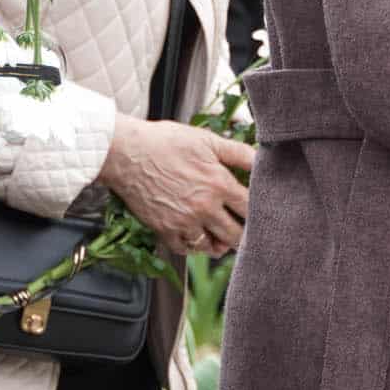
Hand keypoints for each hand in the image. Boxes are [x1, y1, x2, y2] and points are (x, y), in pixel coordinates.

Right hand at [99, 116, 254, 256]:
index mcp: (219, 184)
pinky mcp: (164, 230)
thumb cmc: (165, 142)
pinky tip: (199, 237)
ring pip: (213, 247)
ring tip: (224, 236)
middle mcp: (204, 207)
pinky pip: (186, 249)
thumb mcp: (207, 140)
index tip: (262, 212)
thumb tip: (264, 160)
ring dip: (221, 244)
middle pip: (237, 235)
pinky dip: (195, 246)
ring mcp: (183, 222)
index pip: (252, 209)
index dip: (261, 212)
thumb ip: (239, 152)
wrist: (126, 152)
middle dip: (245, 234)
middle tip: (247, 231)